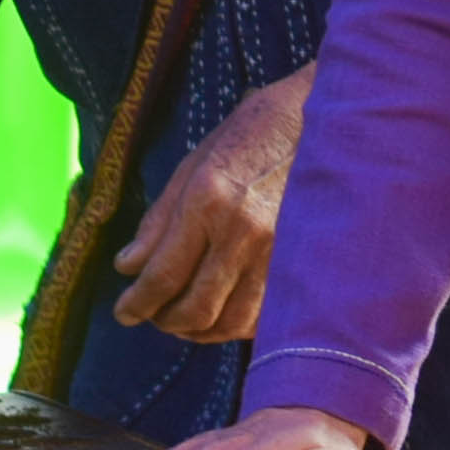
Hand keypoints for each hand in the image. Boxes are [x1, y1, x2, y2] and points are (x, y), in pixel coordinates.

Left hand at [115, 71, 312, 340]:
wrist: (325, 119)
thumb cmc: (253, 134)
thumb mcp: (194, 164)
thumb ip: (159, 220)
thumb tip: (128, 266)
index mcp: (208, 201)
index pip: (163, 275)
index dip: (138, 304)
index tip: (124, 313)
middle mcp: (243, 231)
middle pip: (196, 307)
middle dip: (165, 321)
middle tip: (153, 317)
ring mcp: (278, 250)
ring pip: (231, 320)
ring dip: (201, 330)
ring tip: (185, 321)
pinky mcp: (301, 260)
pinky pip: (266, 314)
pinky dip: (239, 324)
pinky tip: (225, 312)